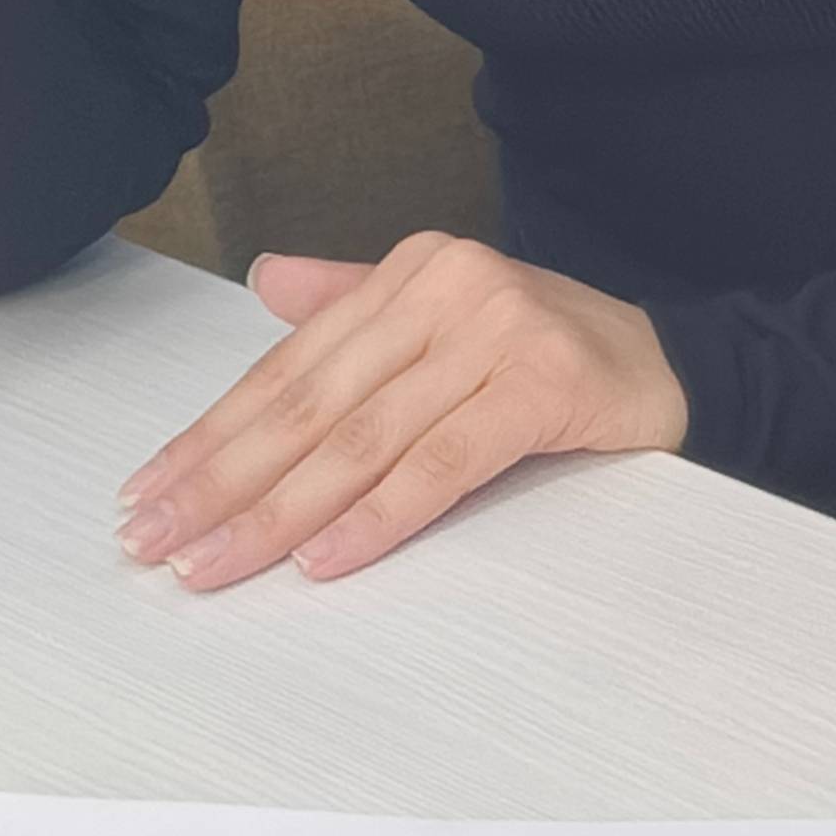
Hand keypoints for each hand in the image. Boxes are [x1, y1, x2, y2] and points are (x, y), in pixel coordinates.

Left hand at [115, 233, 691, 589]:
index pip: (290, 367)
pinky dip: (376, 516)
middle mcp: (448, 288)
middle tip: (156, 540)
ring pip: (361, 439)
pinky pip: (440, 463)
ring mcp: (498, 333)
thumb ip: (356, 307)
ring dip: (277, 513)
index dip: (212, 434)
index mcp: (414, 272)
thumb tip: (265, 283)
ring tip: (217, 563)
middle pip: (310, 404)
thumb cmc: (557, 357)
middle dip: (222, 481)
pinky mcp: (543, 385)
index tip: (151, 491)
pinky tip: (322, 558)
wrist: (684, 370)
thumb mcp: (452, 321)